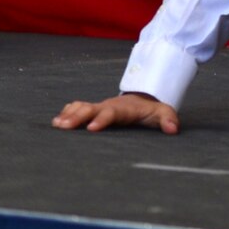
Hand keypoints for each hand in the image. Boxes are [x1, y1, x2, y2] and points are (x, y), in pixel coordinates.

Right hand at [52, 92, 178, 133]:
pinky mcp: (94, 110)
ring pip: (80, 107)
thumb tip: (173, 129)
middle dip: (76, 117)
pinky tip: (56, 123)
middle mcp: (107, 106)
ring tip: (56, 125)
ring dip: (68, 115)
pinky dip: (66, 113)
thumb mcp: (164, 112)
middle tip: (63, 127)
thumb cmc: (152, 109)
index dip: (101, 120)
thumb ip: (168, 119)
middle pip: (89, 109)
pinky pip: (77, 108)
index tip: (91, 129)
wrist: (142, 98)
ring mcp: (99, 106)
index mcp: (123, 109)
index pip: (110, 113)